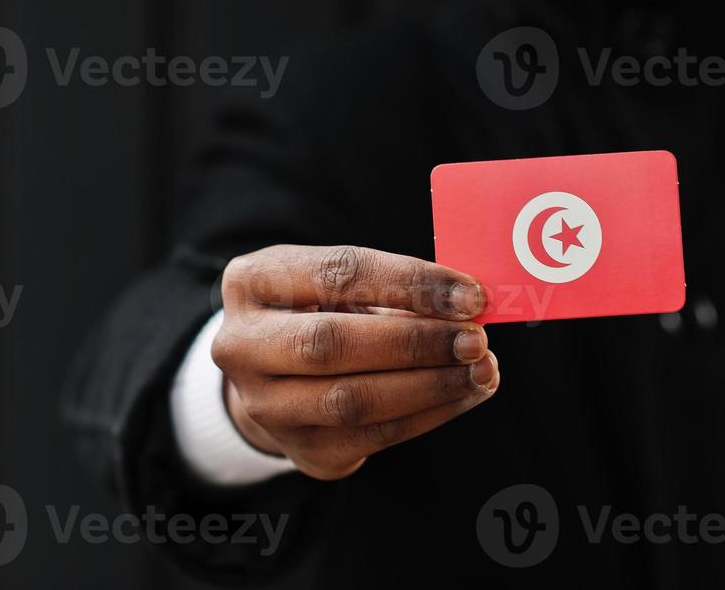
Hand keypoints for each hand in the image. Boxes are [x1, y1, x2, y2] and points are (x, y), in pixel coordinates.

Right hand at [211, 244, 498, 480]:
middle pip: (333, 343)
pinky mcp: (301, 449)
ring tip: (482, 368)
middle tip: (475, 338)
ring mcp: (264, 405)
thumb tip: (467, 302)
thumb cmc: (318, 309)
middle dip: (416, 341)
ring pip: (353, 400)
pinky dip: (430, 414)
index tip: (469, 294)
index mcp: (252, 280)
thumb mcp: (335, 281)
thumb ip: (390, 286)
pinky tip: (465, 395)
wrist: (273, 376)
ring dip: (430, 384)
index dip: (409, 283)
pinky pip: (374, 437)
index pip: (338, 274)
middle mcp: (242, 344)